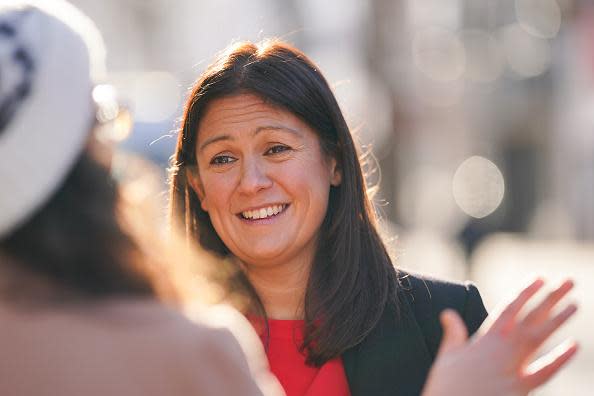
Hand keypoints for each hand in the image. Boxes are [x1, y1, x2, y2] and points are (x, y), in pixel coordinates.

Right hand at [422, 278, 577, 395]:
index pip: (509, 308)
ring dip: (558, 320)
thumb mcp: (447, 356)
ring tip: (575, 305)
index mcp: (485, 338)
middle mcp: (503, 348)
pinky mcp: (521, 388)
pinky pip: (545, 372)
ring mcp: (514, 367)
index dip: (525, 292)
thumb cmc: (446, 386)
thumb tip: (448, 314)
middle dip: (550, 298)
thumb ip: (453, 333)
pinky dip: (560, 359)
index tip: (539, 278)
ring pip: (540, 338)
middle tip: (568, 282)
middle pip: (531, 318)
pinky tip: (574, 345)